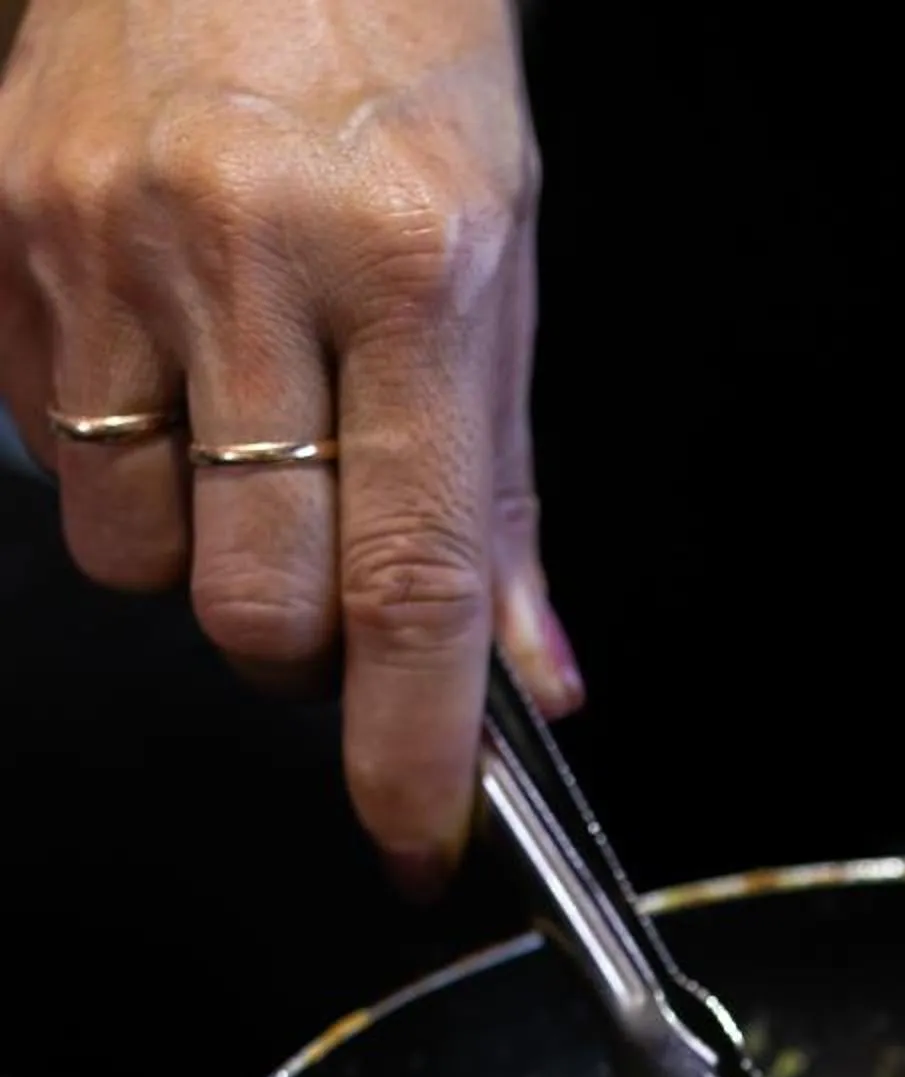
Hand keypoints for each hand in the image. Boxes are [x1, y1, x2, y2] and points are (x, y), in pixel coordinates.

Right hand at [0, 0, 580, 890]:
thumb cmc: (394, 62)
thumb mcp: (500, 262)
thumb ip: (503, 490)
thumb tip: (525, 685)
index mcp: (412, 270)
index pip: (410, 584)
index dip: (410, 749)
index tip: (415, 843)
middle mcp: (248, 260)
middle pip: (253, 607)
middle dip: (297, 651)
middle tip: (329, 577)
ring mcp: (106, 247)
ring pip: (134, 555)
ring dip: (197, 556)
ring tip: (241, 438)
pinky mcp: (6, 235)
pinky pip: (50, 452)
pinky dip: (117, 459)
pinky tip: (165, 363)